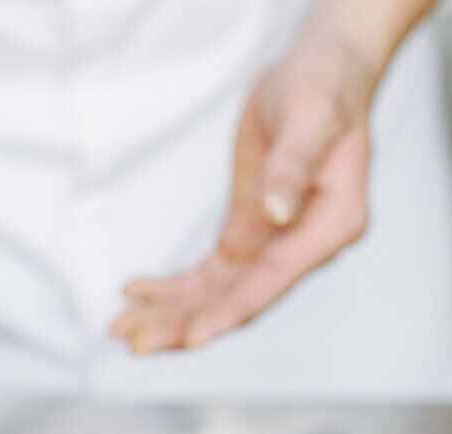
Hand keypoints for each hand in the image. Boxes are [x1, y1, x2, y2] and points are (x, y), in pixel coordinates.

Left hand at [111, 27, 376, 353]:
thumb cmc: (322, 89)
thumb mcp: (309, 119)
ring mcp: (275, 245)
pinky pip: (207, 274)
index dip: (229, 311)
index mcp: (331, 225)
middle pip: (239, 299)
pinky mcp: (248, 235)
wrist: (319, 74)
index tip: (190, 338)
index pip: (272, 280)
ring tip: (120, 328)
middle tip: (134, 343)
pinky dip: (171, 287)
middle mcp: (304, 247)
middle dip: (185, 323)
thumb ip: (292, 167)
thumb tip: (277, 211)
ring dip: (170, 313)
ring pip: (217, 294)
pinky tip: (133, 291)